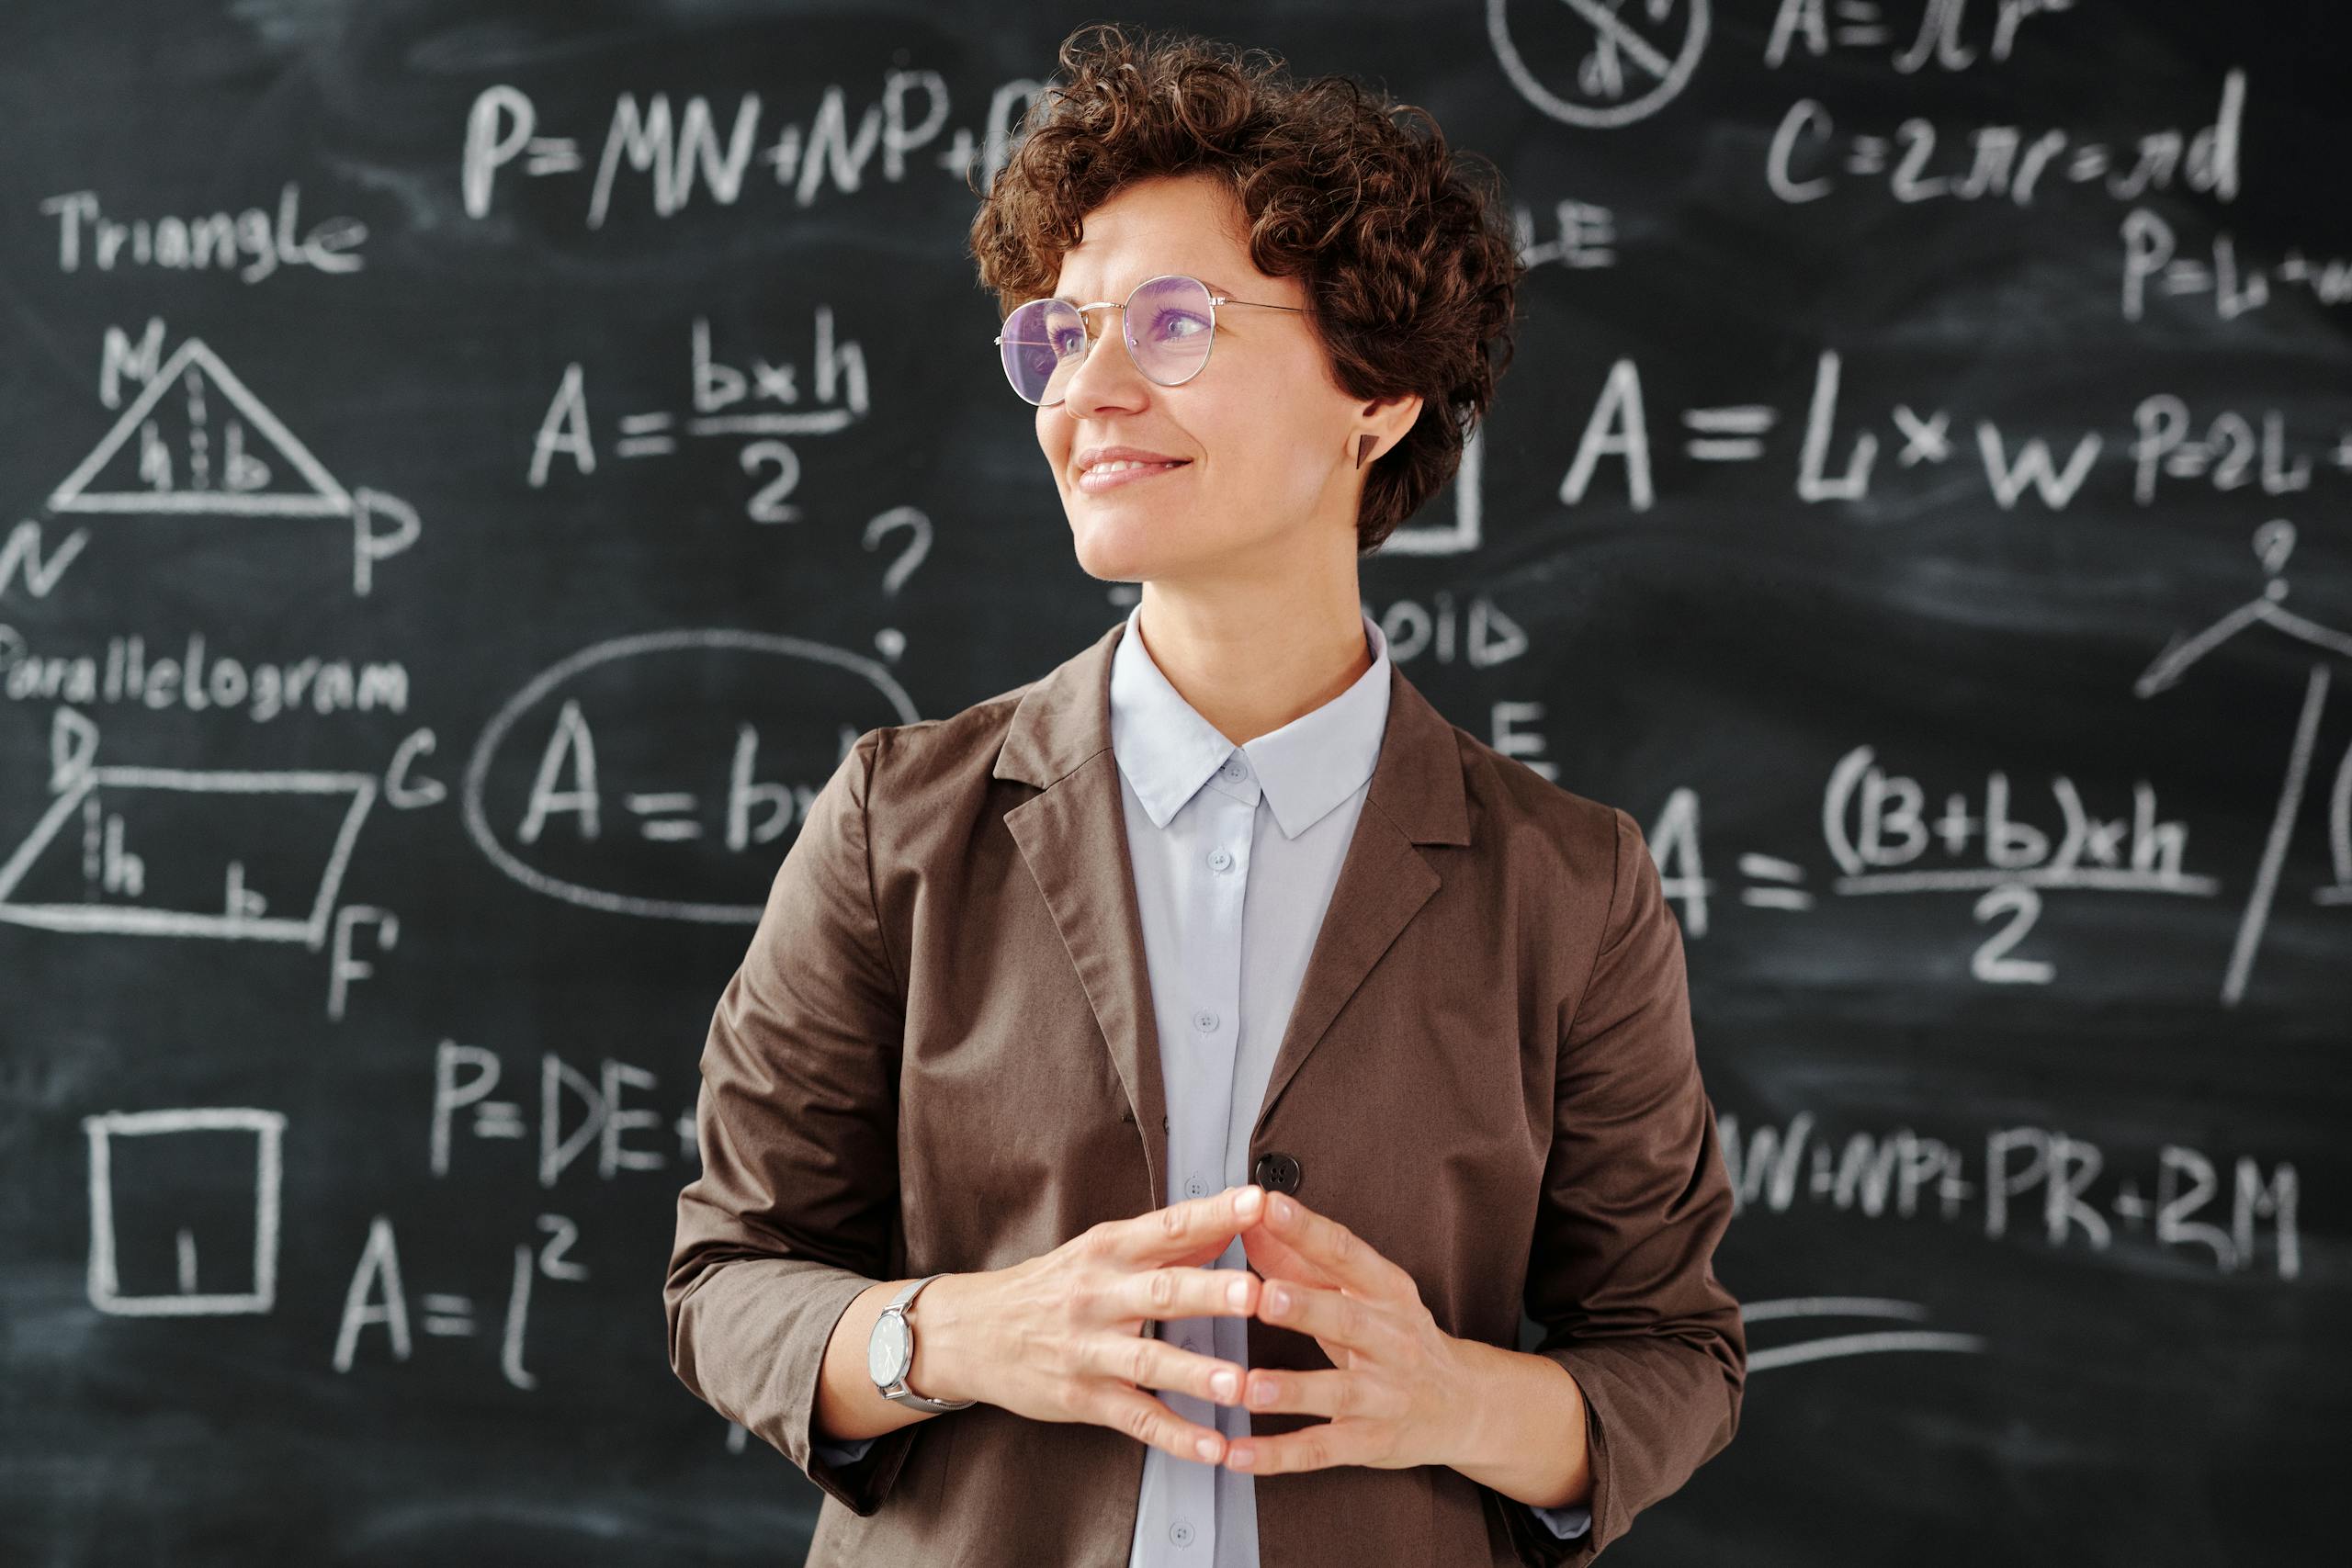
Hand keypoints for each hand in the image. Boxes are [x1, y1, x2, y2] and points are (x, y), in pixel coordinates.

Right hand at [931, 1185, 1266, 1467]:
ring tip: (1238, 1383)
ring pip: (1148, 1360)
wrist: (971, 1331)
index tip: (1254, 1202)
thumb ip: (1166, 1241)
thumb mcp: (1098, 1251)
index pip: (1167, 1227)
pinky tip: (1212, 1446)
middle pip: (1161, 1292)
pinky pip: (1135, 1418)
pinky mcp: (1082, 1396)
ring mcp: (1089, 1349)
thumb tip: (1232, 1219)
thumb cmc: (1047, 1287)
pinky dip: (1176, 1436)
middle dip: (1209, 1293)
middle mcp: (1098, 1296)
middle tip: (1255, 1293)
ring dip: (1196, 1373)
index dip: (1212, 1215)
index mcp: (1108, 1251)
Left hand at [1219, 1190, 1474, 1476]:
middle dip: (1303, 1306)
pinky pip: (1320, 1449)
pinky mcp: (1370, 1440)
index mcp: (1386, 1291)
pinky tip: (1237, 1453)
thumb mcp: (1360, 1292)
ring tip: (1249, 1385)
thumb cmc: (1398, 1337)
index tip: (1269, 1206)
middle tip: (1261, 1295)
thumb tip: (1250, 1220)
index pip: (1346, 1252)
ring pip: (1336, 1391)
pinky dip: (1277, 1455)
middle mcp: (1391, 1339)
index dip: (1307, 1229)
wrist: (1463, 1404)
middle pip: (1345, 1319)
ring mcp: (1384, 1394)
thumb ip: (1300, 1259)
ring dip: (1291, 1388)